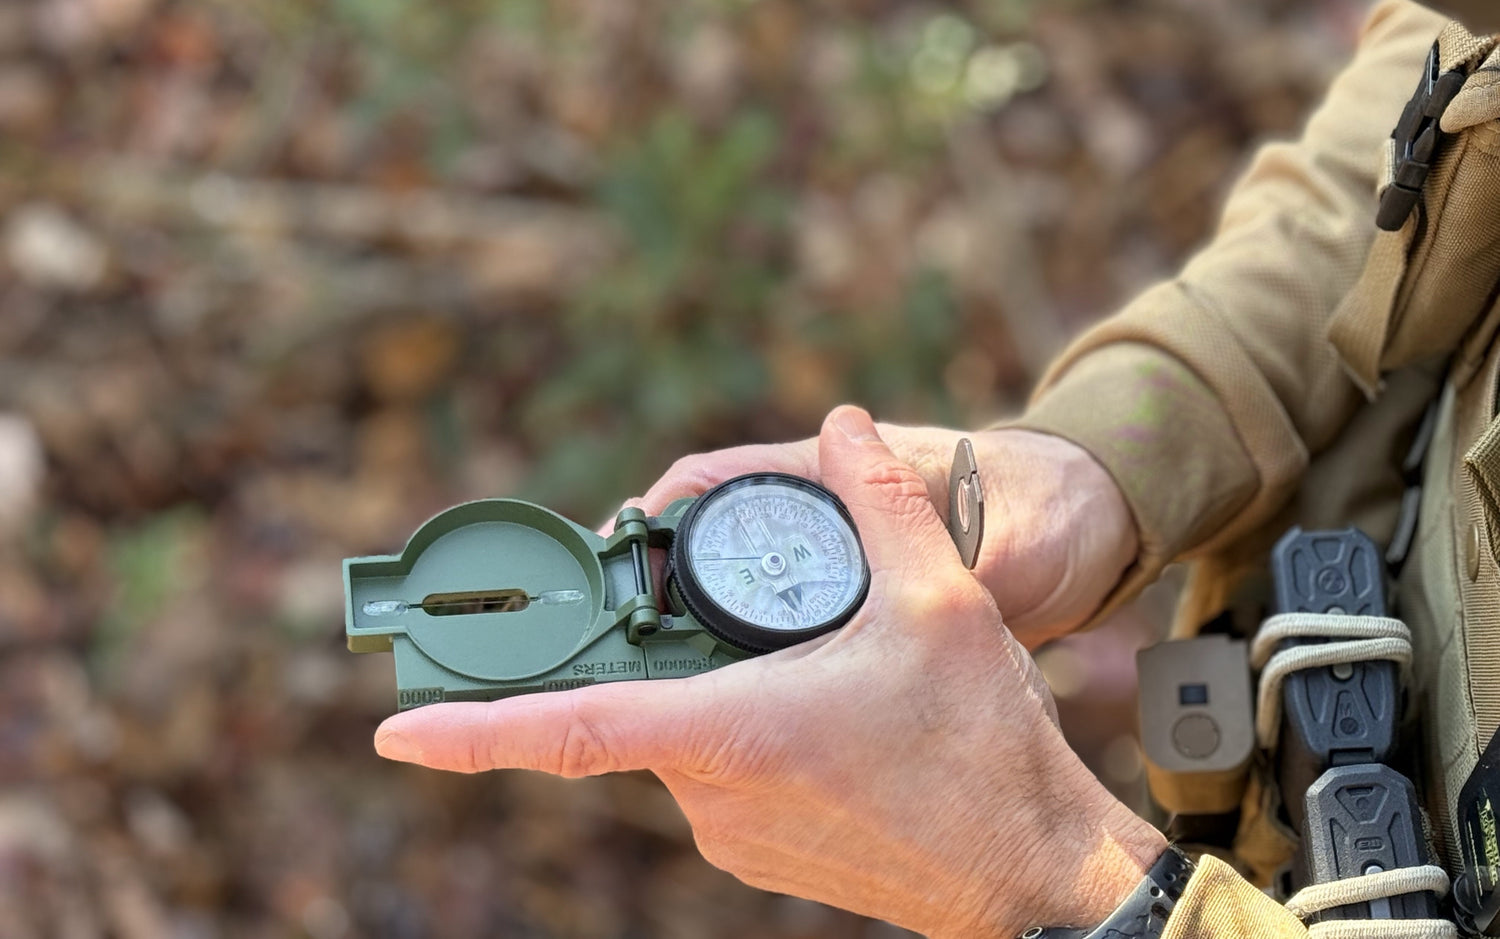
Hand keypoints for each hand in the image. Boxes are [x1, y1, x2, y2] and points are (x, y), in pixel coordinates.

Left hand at [377, 407, 1164, 937]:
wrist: (1028, 872)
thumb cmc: (982, 750)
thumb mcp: (942, 606)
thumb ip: (881, 504)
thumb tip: (839, 426)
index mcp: (727, 733)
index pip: (565, 731)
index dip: (468, 730)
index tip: (392, 730)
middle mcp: (709, 795)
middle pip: (637, 703)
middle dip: (661, 650)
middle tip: (738, 611)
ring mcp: (731, 834)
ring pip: (681, 735)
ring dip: (716, 686)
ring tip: (821, 665)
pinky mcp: (757, 851)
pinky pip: (716, 772)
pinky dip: (741, 726)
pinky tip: (825, 711)